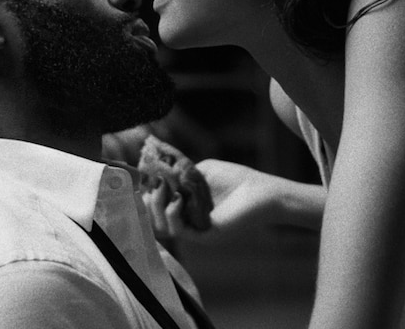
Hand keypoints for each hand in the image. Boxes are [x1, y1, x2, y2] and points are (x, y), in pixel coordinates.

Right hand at [143, 159, 282, 243]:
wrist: (261, 192)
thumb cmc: (236, 179)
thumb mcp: (203, 170)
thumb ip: (181, 172)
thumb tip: (160, 173)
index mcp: (187, 206)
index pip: (158, 207)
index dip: (147, 196)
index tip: (142, 183)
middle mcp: (188, 220)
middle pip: (155, 220)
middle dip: (149, 202)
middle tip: (154, 186)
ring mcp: (195, 230)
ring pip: (163, 227)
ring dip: (157, 207)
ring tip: (164, 190)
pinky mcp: (204, 235)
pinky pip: (179, 231)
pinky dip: (173, 215)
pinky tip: (177, 201)